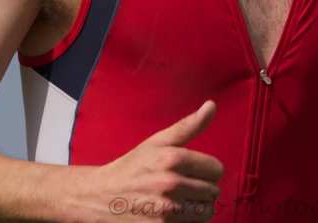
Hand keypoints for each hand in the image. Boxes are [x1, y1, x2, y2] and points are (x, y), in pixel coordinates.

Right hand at [69, 100, 223, 221]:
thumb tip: (211, 106)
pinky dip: (187, 222)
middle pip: (213, 192)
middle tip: (185, 186)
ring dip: (198, 208)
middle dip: (203, 189)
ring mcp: (166, 211)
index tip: (196, 171)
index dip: (208, 170)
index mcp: (172, 158)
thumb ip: (188, 125)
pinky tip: (174, 214)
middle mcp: (171, 184)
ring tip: (181, 200)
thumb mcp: (157, 141)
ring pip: (206, 212)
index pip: (216, 169)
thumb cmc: (133, 167)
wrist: (101, 196)